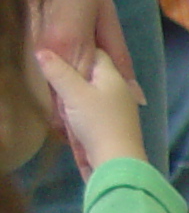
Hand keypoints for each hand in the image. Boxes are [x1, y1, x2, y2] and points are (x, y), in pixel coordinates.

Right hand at [36, 48, 145, 176]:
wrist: (117, 161)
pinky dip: (86, 108)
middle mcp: (122, 90)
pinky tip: (74, 113)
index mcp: (114, 77)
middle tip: (56, 75)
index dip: (79, 51)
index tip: (59, 55)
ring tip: (62, 95)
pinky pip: (98, 108)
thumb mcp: (73, 93)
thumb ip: (58, 72)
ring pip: (96, 92)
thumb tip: (43, 52)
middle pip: (96, 73)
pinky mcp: (117, 125)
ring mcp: (122, 109)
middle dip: (77, 73)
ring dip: (80, 93)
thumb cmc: (97, 122)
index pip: (98, 53)